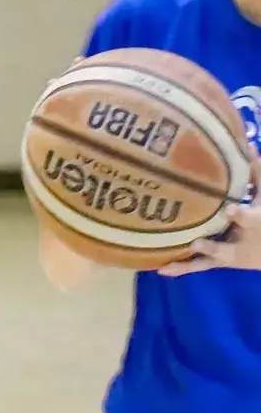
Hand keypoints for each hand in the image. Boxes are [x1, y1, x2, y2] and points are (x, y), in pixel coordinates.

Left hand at [161, 152, 260, 275]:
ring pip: (208, 261)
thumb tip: (249, 142)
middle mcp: (242, 242)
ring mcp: (229, 254)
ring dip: (188, 264)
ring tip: (166, 266)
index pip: (250, 219)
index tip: (231, 211)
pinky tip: (161, 270)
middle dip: (213, 246)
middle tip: (197, 244)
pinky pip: (199, 265)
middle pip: (226, 248)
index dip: (241, 217)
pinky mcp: (219, 260)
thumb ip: (256, 170)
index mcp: (255, 223)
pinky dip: (182, 268)